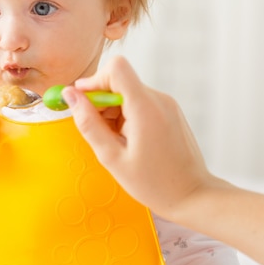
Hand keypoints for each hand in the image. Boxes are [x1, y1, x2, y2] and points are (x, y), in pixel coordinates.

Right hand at [63, 55, 213, 218]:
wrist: (193, 196)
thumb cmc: (155, 184)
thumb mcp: (112, 158)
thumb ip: (89, 124)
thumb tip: (70, 96)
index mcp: (146, 108)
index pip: (116, 68)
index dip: (94, 81)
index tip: (82, 102)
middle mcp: (159, 99)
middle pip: (119, 80)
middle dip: (100, 101)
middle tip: (97, 131)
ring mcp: (167, 104)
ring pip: (127, 91)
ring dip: (112, 111)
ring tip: (115, 141)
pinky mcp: (169, 110)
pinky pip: (139, 101)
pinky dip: (126, 115)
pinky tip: (127, 140)